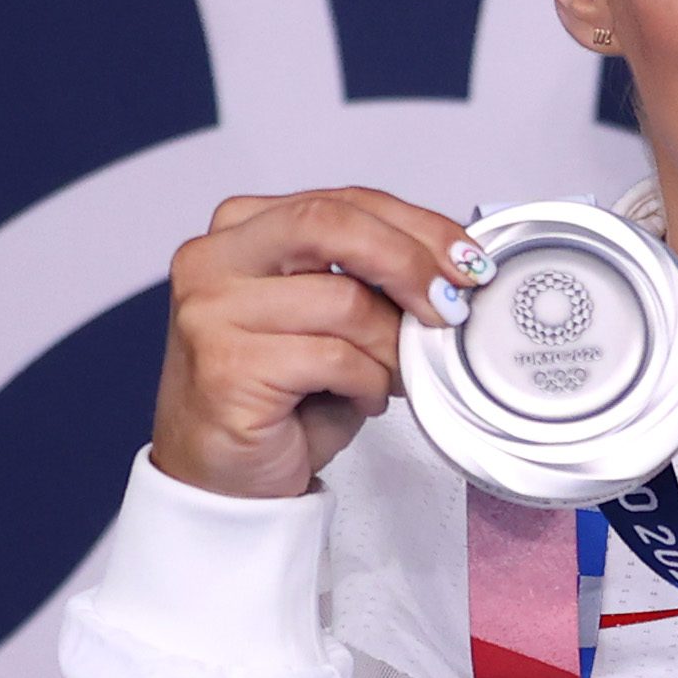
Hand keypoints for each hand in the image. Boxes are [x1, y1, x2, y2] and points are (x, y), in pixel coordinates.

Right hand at [150, 187, 487, 498]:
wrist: (225, 476)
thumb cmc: (280, 397)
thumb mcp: (331, 320)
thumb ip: (368, 279)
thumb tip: (449, 268)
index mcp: (240, 230)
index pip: (341, 202)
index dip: (415, 226)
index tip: (465, 258)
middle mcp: (214, 260)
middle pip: (330, 224)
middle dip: (408, 262)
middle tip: (449, 304)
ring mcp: (212, 311)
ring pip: (344, 301)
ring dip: (390, 346)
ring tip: (390, 375)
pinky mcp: (225, 366)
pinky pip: (334, 358)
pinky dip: (368, 382)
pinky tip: (361, 398)